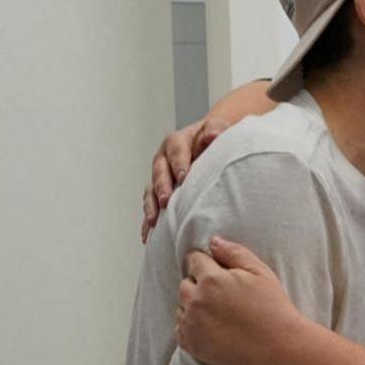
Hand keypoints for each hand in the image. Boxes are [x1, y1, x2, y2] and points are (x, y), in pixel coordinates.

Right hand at [141, 117, 229, 241]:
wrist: (209, 143)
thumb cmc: (214, 137)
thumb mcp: (216, 129)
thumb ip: (215, 130)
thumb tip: (213, 134)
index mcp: (176, 142)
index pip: (177, 151)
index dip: (179, 163)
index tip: (183, 177)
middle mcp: (163, 158)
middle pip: (159, 172)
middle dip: (162, 187)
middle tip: (165, 200)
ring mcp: (159, 176)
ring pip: (150, 190)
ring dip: (151, 205)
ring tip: (153, 220)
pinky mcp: (157, 191)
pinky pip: (150, 206)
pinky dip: (148, 220)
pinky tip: (147, 234)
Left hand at [176, 237, 302, 364]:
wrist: (276, 347)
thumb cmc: (271, 307)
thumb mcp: (259, 271)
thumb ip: (234, 252)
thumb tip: (213, 241)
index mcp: (211, 279)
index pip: (194, 260)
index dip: (206, 261)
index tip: (216, 269)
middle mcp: (196, 300)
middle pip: (185, 283)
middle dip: (199, 283)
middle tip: (221, 293)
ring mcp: (191, 324)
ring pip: (182, 305)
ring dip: (194, 304)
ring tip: (218, 311)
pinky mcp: (191, 344)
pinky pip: (181, 327)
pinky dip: (191, 325)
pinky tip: (212, 326)